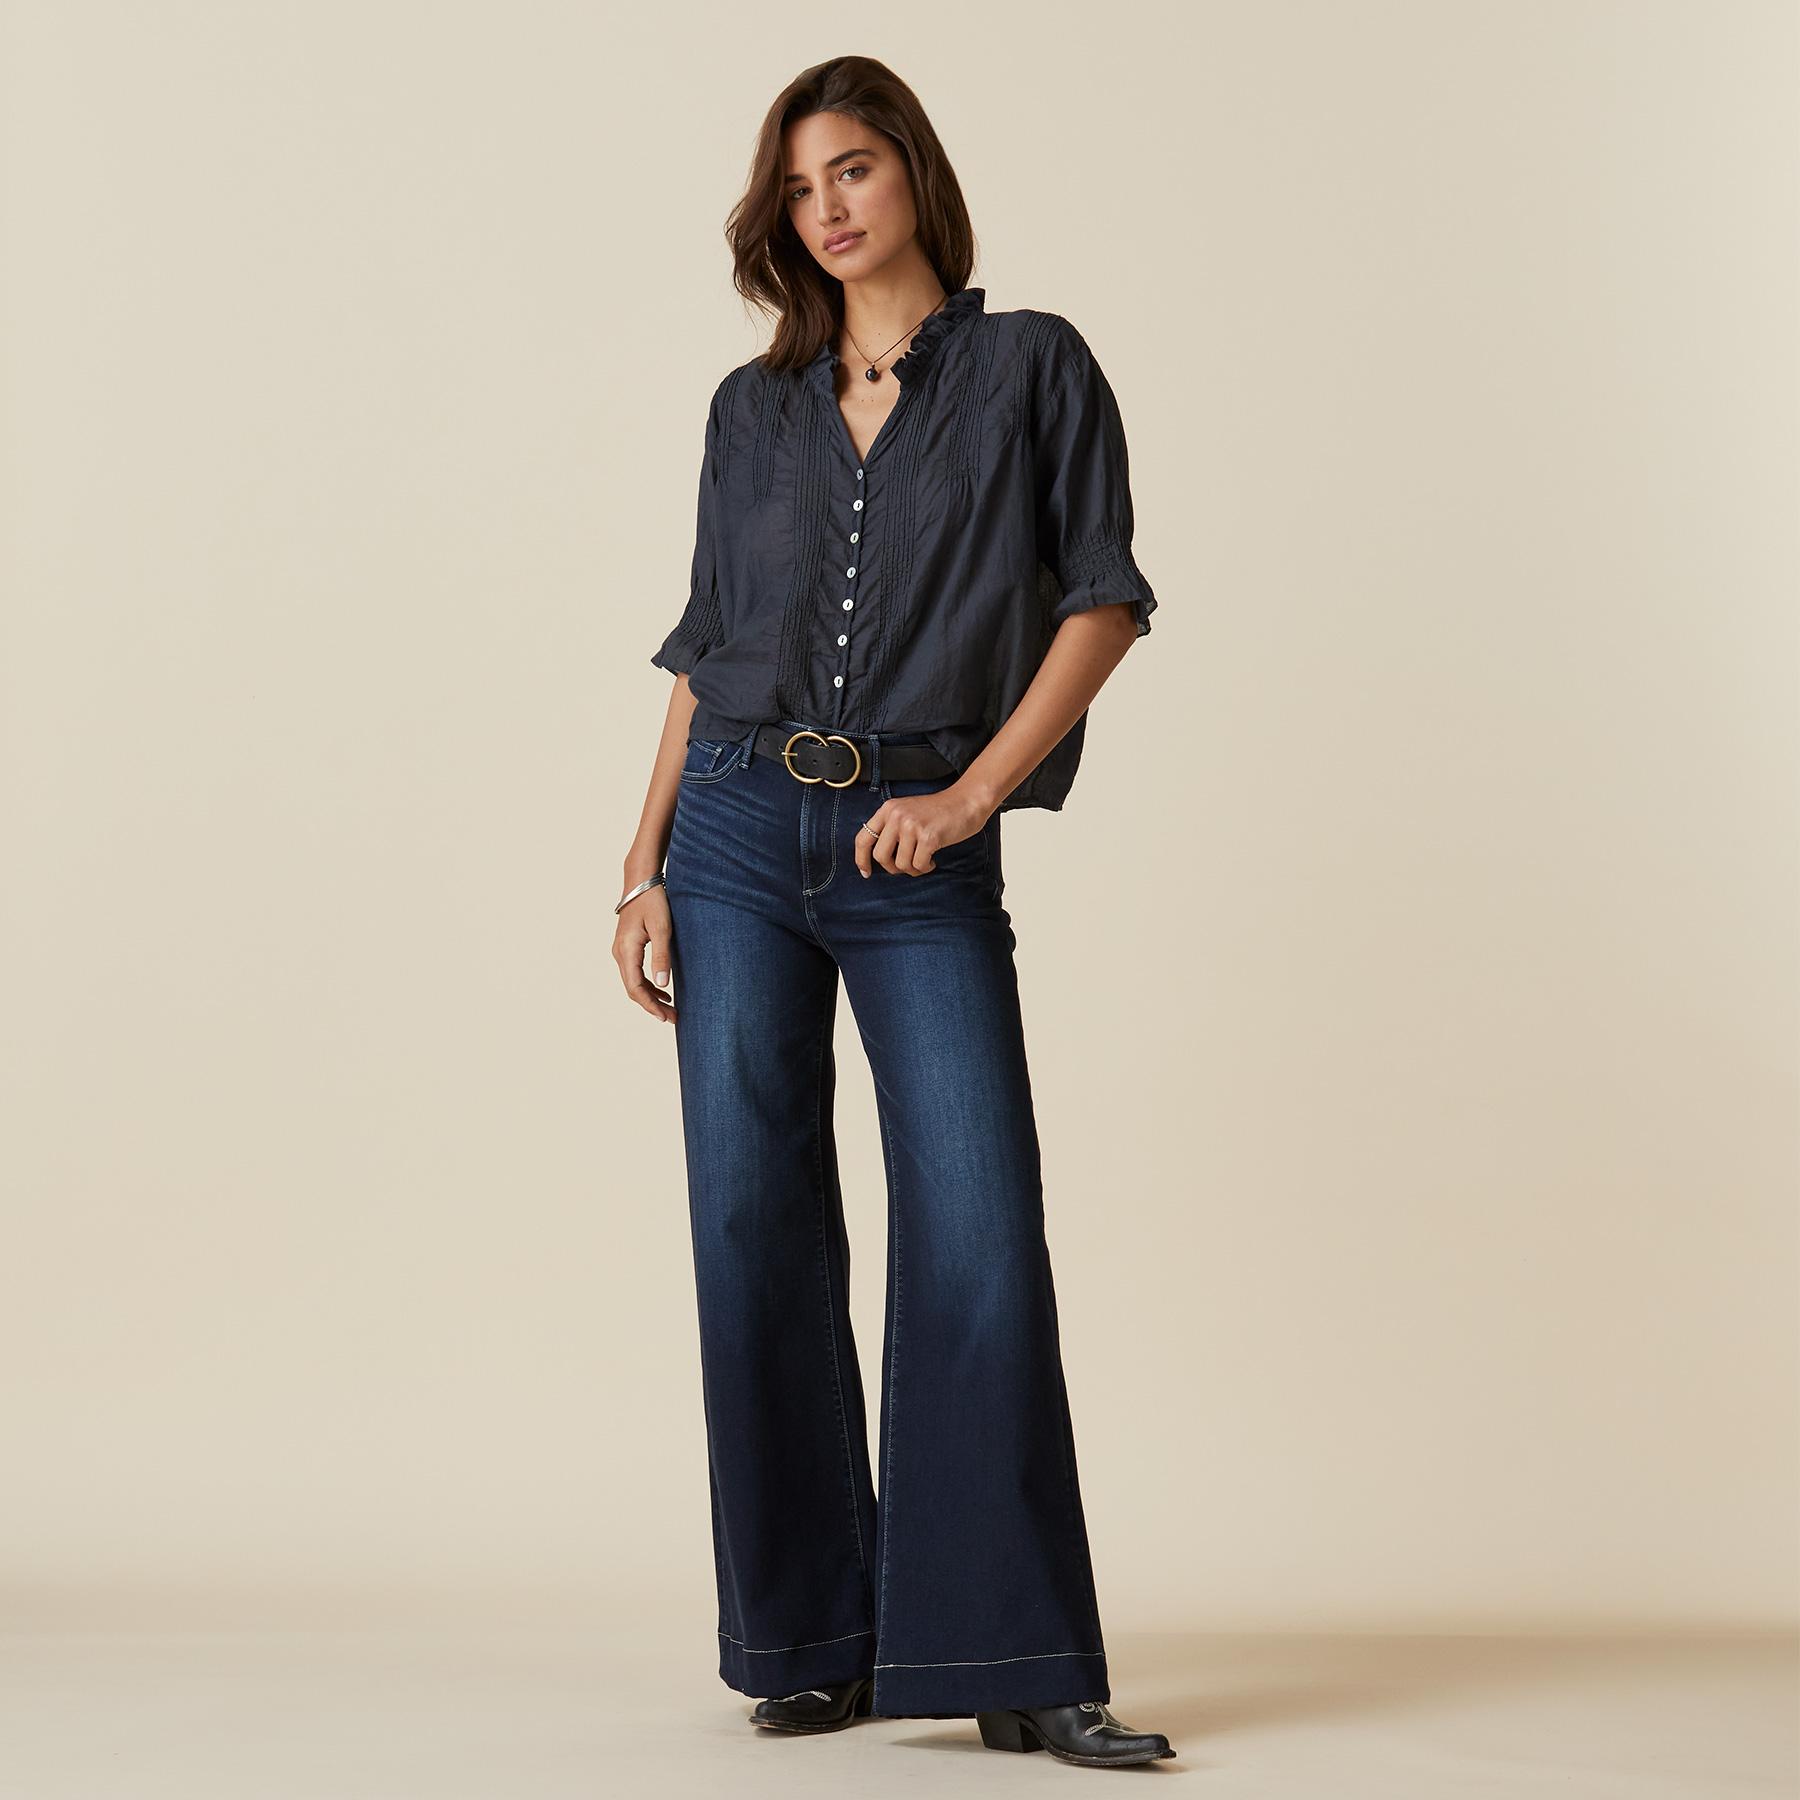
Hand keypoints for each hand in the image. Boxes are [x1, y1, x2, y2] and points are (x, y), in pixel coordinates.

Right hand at [614, 883, 676, 1021]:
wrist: (641, 882)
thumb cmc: (653, 902)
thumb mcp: (662, 928)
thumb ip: (662, 956)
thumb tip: (663, 984)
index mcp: (627, 950)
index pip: (635, 988)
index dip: (650, 1005)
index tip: (666, 1017)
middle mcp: (620, 953)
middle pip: (633, 989)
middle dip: (652, 1006)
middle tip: (673, 1018)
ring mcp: (622, 951)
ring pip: (634, 983)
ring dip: (651, 998)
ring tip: (670, 1009)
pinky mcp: (628, 947)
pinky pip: (635, 973)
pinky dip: (648, 986)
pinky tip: (664, 991)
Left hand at [855, 783, 989, 878]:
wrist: (966, 801)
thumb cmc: (938, 811)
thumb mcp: (907, 811)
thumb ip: (891, 828)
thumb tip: (879, 858)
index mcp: (888, 810)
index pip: (863, 838)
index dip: (861, 859)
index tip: (866, 872)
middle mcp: (897, 816)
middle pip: (880, 856)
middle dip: (892, 868)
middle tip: (906, 866)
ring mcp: (912, 826)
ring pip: (901, 864)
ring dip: (913, 868)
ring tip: (924, 860)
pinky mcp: (928, 837)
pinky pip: (919, 865)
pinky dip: (926, 867)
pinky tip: (933, 859)